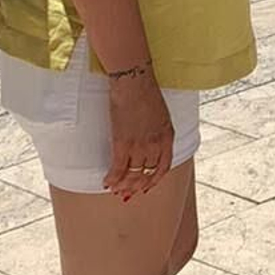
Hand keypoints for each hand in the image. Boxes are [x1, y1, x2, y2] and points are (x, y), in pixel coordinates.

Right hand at [104, 68, 174, 199]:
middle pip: (147, 174)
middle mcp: (155, 145)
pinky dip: (112, 178)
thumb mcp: (161, 114)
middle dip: (137, 186)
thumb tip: (148, 143)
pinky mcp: (123, 143)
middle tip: (127, 192)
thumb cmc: (145, 92)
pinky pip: (118, 169)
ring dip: (123, 185)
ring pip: (132, 175)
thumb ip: (158, 131)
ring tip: (116, 189)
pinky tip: (107, 182)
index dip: (154, 180)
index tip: (146, 186)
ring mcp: (140, 146)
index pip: (164, 167)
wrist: (134, 82)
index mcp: (167, 137)